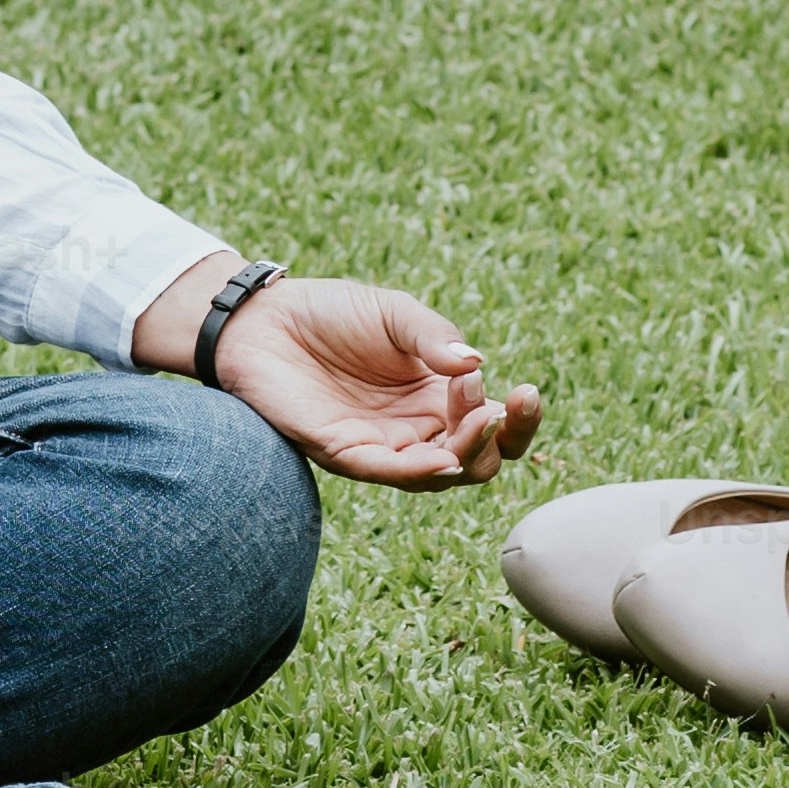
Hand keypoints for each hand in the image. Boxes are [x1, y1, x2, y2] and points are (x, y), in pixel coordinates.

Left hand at [193, 273, 540, 489]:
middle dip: (500, 441)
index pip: (495, 426)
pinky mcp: (342, 451)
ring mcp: (381, 444)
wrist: (263, 316)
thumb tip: (479, 364)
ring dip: (466, 455)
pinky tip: (444, 457)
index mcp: (438, 396)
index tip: (525, 393)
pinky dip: (419, 471)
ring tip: (479, 423)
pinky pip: (387, 473)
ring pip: (439, 474)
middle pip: (478, 460)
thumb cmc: (331, 313)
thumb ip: (435, 337)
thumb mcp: (394, 313)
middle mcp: (416, 428)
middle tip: (497, 409)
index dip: (518, 419)